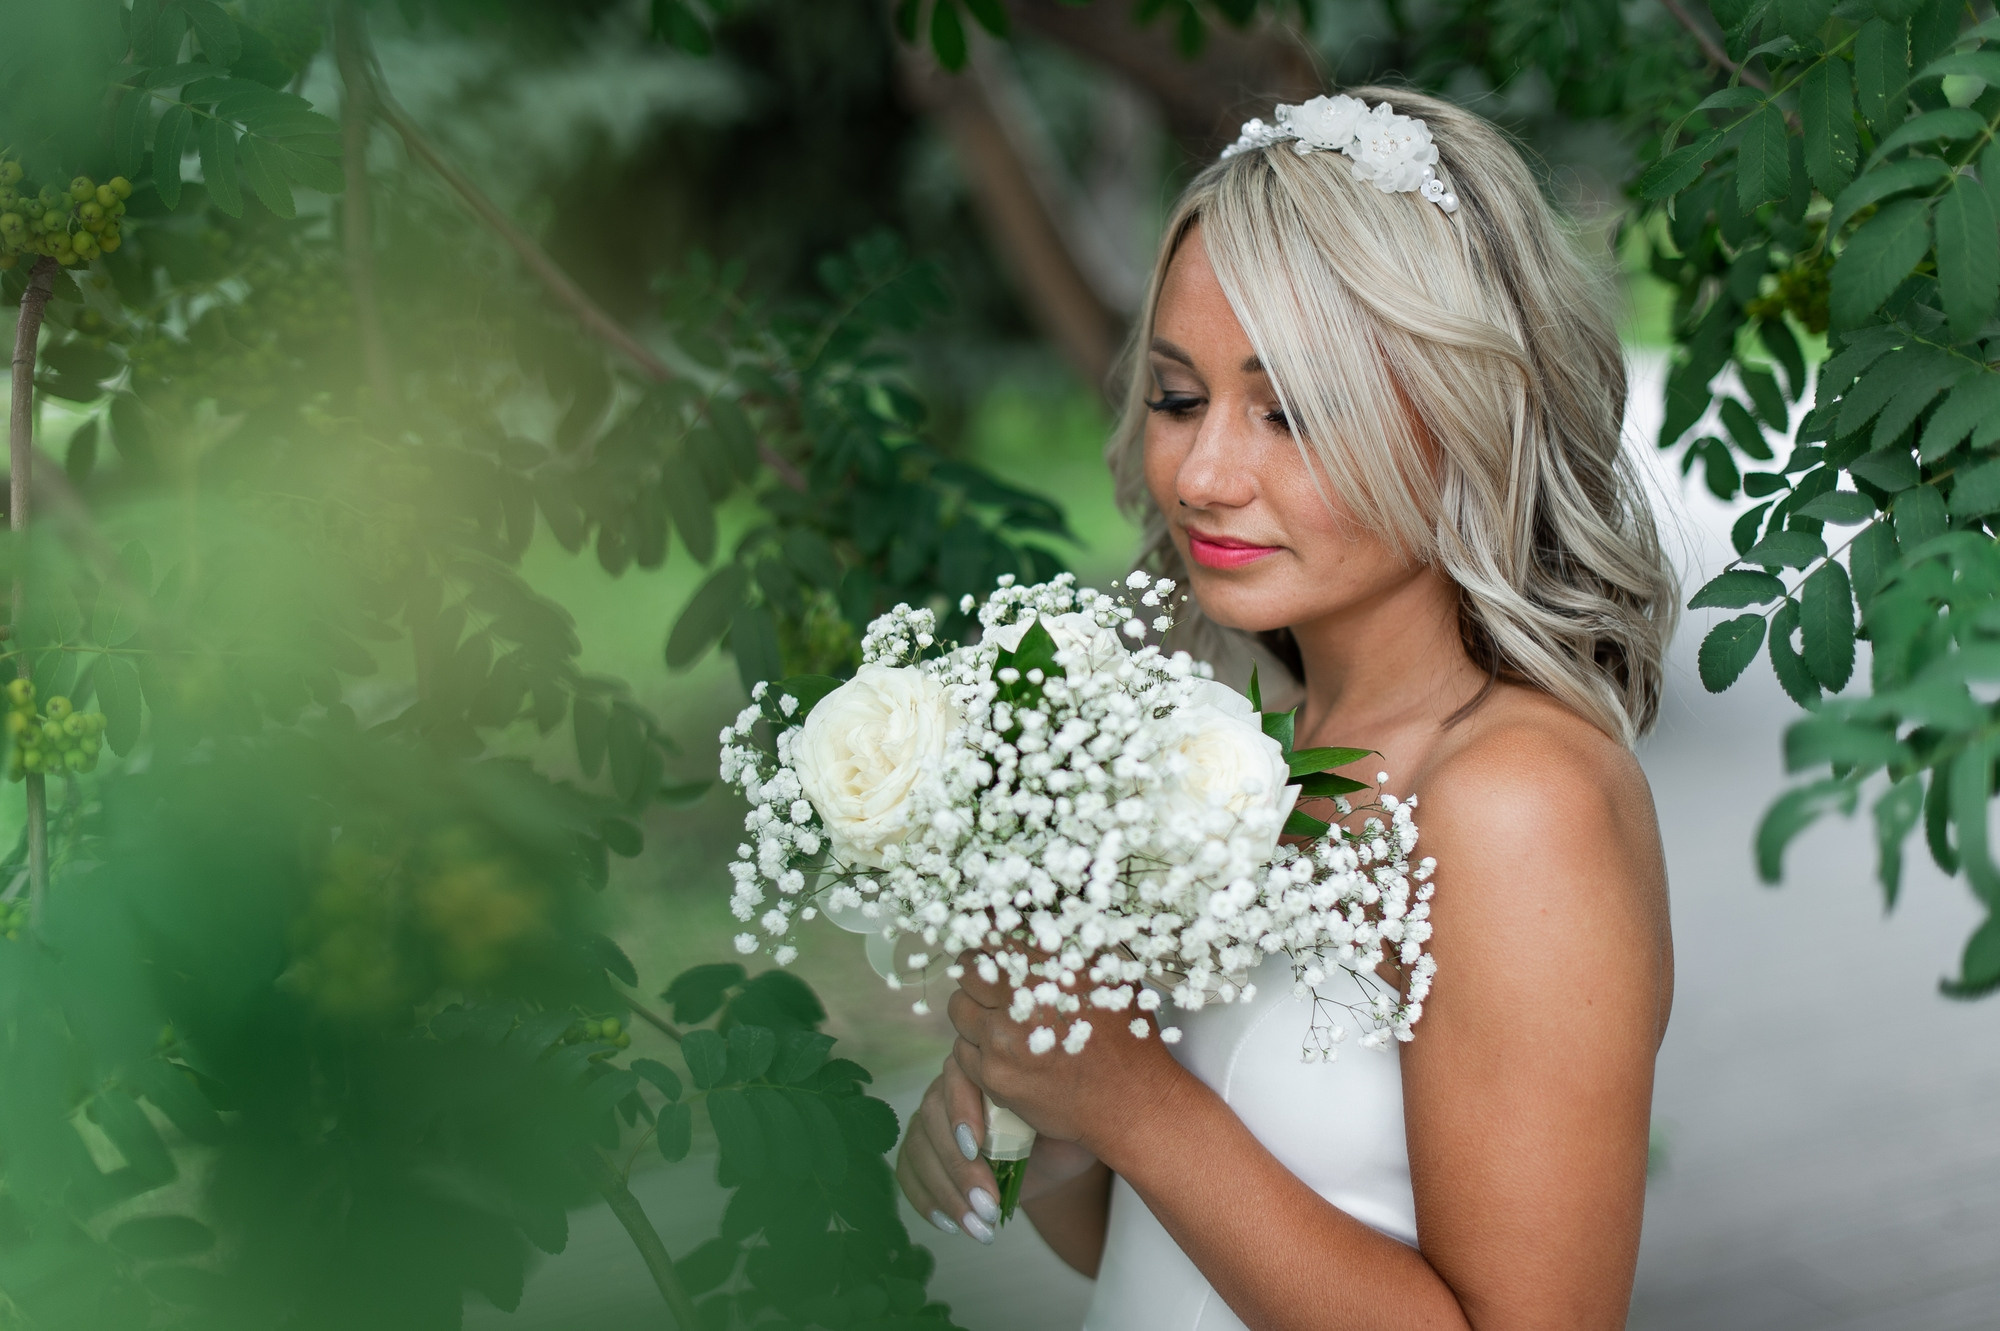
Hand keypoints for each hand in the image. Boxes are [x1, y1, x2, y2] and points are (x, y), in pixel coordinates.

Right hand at [894, 1051, 1107, 1245]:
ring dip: (944, 1191)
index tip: (977, 1147)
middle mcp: (949, 1086)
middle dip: (958, 1166)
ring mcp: (932, 1120)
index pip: (957, 1075)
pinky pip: (908, 1171)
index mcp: (983, 1066)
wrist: (1054, 1157)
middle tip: (987, 1204)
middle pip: (932, 1116)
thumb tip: (1059, 1108)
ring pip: (918, 1148)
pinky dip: (924, 1199)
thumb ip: (1055, 1109)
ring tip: (978, 1225)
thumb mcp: (1068, 1118)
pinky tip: (950, 1224)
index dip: (960, 1111)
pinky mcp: (923, 1150)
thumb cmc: (1064, 1129)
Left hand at [945, 950, 1186, 1157]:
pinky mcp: (993, 1075)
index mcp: (1049, 966)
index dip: (989, 942)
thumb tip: (1030, 928)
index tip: (992, 951)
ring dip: (973, 1011)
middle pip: (967, 969)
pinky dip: (977, 1049)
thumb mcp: (1105, 977)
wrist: (1131, 1102)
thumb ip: (1065, 950)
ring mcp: (1002, 1038)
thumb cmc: (1126, 1039)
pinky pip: (961, 1050)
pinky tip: (1003, 1053)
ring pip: (959, 1008)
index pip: (992, 936)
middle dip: (976, 974)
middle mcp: (1021, 998)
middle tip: (991, 986)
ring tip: (998, 1021)